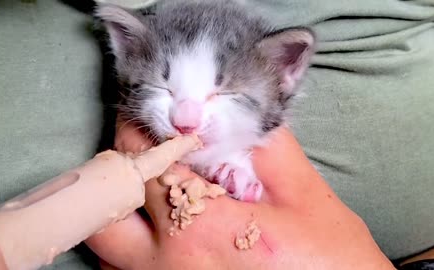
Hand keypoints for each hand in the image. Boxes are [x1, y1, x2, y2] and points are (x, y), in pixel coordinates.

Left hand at [86, 120, 395, 269]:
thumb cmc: (330, 261)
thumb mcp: (304, 195)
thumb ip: (261, 147)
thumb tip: (229, 115)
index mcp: (200, 230)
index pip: (142, 167)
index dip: (139, 134)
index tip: (146, 119)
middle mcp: (169, 267)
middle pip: (103, 215)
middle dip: (117, 176)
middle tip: (143, 157)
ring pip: (107, 249)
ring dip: (121, 212)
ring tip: (153, 191)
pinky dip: (132, 247)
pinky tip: (162, 231)